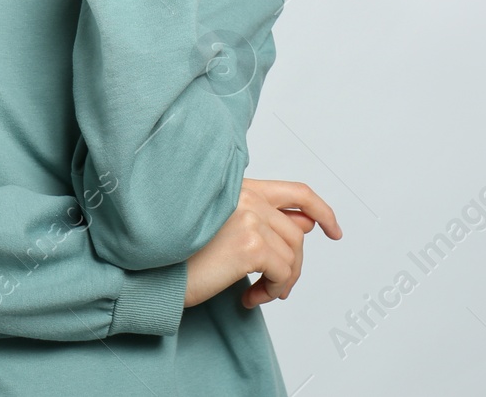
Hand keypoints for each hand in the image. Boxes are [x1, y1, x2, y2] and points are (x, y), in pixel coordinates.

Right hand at [182, 177, 342, 309]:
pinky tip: (248, 297)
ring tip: (258, 294)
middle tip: (276, 287)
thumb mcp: (223, 227)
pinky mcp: (251, 245)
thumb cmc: (178, 253)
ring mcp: (250, 219)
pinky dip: (272, 291)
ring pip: (293, 255)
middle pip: (297, 233)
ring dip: (281, 282)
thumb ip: (264, 219)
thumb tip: (307, 225)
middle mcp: (247, 197)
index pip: (297, 192)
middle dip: (293, 264)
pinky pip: (283, 274)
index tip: (333, 231)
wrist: (152, 270)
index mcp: (240, 188)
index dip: (322, 211)